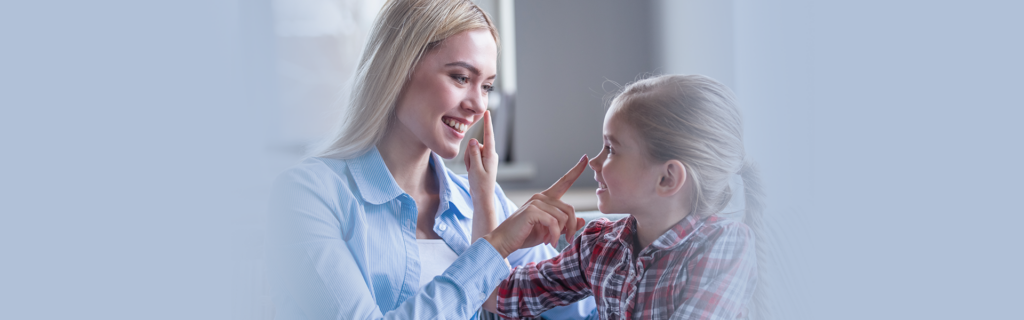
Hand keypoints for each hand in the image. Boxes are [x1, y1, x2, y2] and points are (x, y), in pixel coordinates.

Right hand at [467, 111, 499, 239]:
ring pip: (472, 151)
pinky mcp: (482, 161)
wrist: (481, 197)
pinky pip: (471, 157)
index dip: (487, 123)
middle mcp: (490, 155)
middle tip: (471, 169)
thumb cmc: (480, 185)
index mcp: (491, 156)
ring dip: (469, 160)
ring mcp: (486, 158)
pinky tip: (472, 172)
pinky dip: (469, 163)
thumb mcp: (474, 169)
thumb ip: (473, 153)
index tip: (487, 112)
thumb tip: (474, 140)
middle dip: (469, 155)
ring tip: (472, 171)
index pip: (489, 136)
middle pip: (475, 146)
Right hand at [483, 155, 589, 257]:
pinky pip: (554, 223)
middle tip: (568, 240)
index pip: (564, 181)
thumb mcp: (549, 231)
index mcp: (545, 198)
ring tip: (551, 241)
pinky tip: (548, 242)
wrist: (503, 241)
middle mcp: (541, 197)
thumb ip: (564, 225)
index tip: (585, 158)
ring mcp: (536, 202)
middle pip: (570, 209)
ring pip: (563, 217)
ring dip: (561, 234)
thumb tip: (582, 220)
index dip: (575, 170)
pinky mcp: (532, 210)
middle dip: (572, 227)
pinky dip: (554, 235)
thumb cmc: (524, 235)